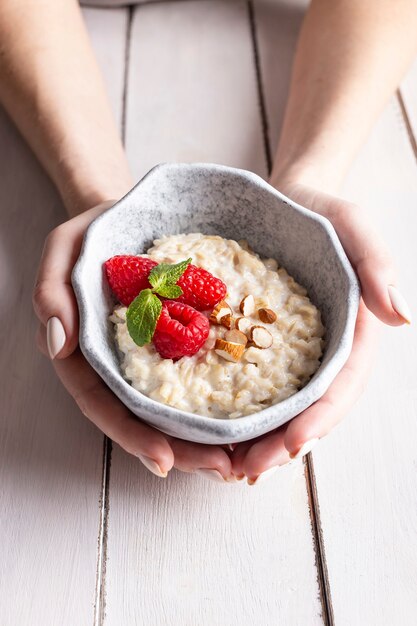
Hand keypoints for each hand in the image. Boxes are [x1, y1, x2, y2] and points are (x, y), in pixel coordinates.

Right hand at [33, 201, 233, 482]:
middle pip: (144, 420)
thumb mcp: (62, 250)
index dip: (132, 435)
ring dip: (203, 440)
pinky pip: (196, 381)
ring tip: (241, 458)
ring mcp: (150, 358)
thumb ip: (51, 292)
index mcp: (86, 352)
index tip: (164, 461)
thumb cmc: (92, 235)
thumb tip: (58, 343)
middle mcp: (118, 365)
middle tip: (223, 468)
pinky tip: (246, 420)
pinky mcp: (179, 345)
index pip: (103, 404)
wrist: (127, 220)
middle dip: (180, 451)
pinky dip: (217, 405)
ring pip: (172, 411)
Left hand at [231, 183, 410, 483]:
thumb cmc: (324, 212)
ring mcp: (293, 351)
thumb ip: (378, 266)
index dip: (319, 420)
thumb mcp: (354, 227)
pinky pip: (253, 384)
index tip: (291, 446)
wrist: (288, 201)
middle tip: (246, 471)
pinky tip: (214, 431)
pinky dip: (238, 412)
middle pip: (309, 409)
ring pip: (281, 407)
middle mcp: (325, 351)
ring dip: (257, 439)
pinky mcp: (263, 344)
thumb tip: (404, 318)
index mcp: (353, 333)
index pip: (341, 386)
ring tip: (226, 466)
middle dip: (281, 444)